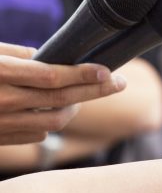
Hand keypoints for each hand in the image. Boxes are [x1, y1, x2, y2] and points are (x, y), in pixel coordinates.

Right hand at [0, 44, 126, 144]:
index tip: (106, 71)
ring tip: (83, 96)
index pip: (52, 76)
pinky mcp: (0, 138)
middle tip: (119, 83)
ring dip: (75, 108)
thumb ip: (17, 54)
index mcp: (0, 73)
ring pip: (55, 121)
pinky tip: (54, 110)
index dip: (82, 75)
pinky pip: (38, 134)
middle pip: (61, 99)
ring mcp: (2, 123)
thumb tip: (50, 58)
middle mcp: (3, 100)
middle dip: (95, 90)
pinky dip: (52, 122)